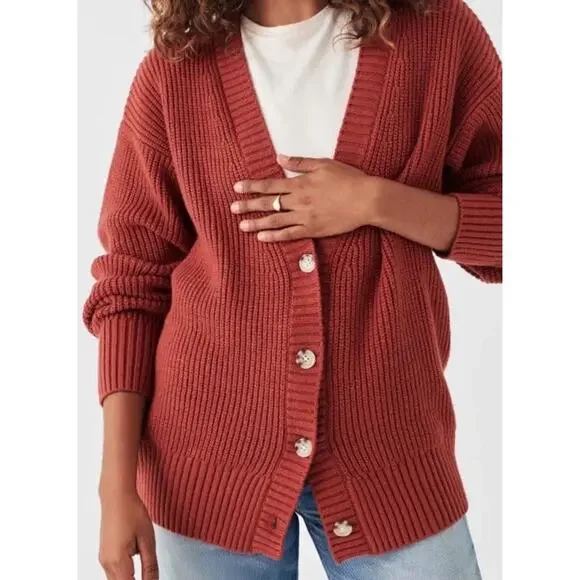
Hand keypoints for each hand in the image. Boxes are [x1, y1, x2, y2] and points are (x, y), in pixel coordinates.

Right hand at [99, 489, 158, 579]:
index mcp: (118, 561)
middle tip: (148, 577)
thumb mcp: (148, 539)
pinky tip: (134, 570)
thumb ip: (150, 566)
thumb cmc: (131, 511)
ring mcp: (103, 559)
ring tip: (143, 574)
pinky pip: (112, 573)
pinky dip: (123, 575)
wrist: (116, 496)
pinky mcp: (104, 554)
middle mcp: (107, 563)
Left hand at [230, 154, 376, 241]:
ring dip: (256, 223)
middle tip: (232, 208)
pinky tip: (262, 238)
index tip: (237, 187)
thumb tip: (279, 157)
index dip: (252, 186)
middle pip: (268, 203)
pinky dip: (274, 236)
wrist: (366, 199)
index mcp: (300, 183)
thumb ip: (299, 162)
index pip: (270, 185)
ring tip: (242, 226)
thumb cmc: (348, 179)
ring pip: (275, 221)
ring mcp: (305, 217)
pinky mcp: (312, 230)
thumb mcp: (323, 164)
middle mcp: (298, 201)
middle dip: (248, 205)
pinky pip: (289, 235)